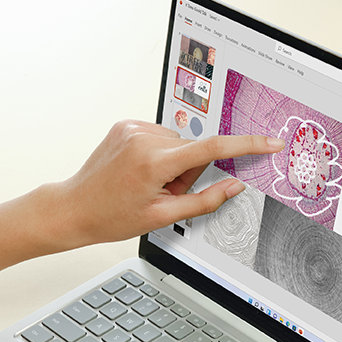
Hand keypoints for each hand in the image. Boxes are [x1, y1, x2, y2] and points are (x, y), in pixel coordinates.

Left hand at [53, 119, 283, 246]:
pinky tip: (140, 171)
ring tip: (148, 184)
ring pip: (178, 143)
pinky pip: (160, 136)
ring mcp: (133, 128)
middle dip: (188, 172)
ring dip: (173, 163)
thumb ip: (205, 200)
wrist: (73, 208)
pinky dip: (159, 154)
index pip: (213, 148)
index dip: (246, 145)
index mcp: (155, 162)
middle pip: (193, 150)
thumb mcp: (163, 217)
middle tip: (163, 193)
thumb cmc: (111, 217)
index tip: (268, 142)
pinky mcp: (126, 124)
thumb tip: (234, 186)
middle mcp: (144, 138)